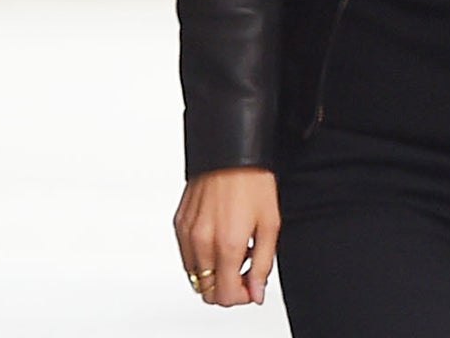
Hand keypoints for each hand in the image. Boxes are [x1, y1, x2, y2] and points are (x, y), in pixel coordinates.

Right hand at [173, 167, 279, 305]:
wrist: (231, 152)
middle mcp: (203, 243)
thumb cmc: (254, 182)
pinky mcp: (179, 225)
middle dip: (227, 288)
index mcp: (228, 245)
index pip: (225, 295)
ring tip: (235, 249)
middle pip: (207, 291)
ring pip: (195, 276)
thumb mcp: (270, 224)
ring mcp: (187, 235)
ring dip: (214, 272)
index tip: (251, 287)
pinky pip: (187, 256)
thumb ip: (263, 264)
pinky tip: (220, 238)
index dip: (241, 297)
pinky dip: (202, 257)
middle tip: (245, 271)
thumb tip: (256, 292)